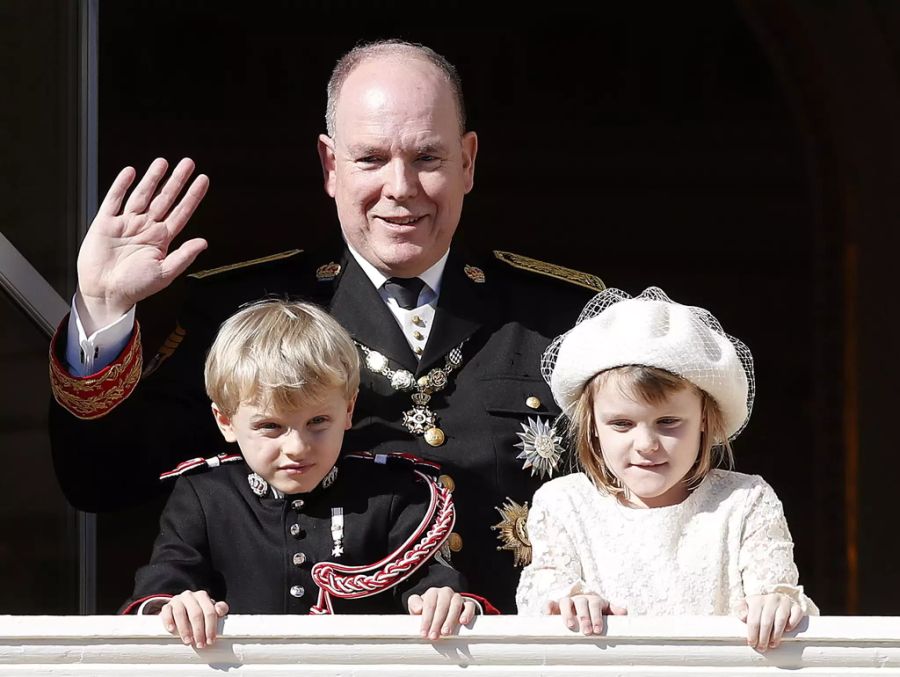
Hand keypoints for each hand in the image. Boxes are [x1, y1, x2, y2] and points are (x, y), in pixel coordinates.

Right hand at [76, 157, 208, 332]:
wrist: (105, 293)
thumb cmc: (135, 287)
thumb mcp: (164, 273)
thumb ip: (183, 256)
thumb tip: (204, 242)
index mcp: (162, 239)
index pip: (181, 212)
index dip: (192, 196)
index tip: (203, 180)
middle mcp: (146, 227)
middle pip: (165, 198)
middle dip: (176, 181)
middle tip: (188, 163)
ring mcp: (126, 223)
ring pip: (142, 195)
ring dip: (152, 178)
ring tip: (163, 162)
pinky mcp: (106, 223)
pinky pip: (114, 199)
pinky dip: (122, 185)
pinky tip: (131, 172)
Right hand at [159, 590, 228, 647]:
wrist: (181, 606)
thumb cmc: (199, 610)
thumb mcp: (210, 609)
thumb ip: (220, 609)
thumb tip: (220, 611)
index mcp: (202, 596)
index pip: (209, 611)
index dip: (211, 627)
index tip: (210, 641)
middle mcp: (190, 596)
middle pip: (196, 614)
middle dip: (199, 631)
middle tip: (200, 645)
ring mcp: (177, 600)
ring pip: (180, 613)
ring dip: (184, 629)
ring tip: (188, 642)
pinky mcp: (167, 605)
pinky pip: (166, 611)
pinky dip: (168, 620)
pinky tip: (172, 630)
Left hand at [407, 586, 476, 638]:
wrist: (441, 612)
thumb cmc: (427, 612)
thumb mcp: (417, 607)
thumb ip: (414, 604)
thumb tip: (419, 608)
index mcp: (432, 593)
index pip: (429, 605)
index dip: (426, 619)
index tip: (423, 633)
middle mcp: (445, 592)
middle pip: (442, 605)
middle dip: (437, 622)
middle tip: (433, 636)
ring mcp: (457, 597)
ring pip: (456, 604)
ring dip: (450, 619)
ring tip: (446, 633)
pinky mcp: (468, 604)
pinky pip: (470, 606)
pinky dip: (467, 613)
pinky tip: (463, 622)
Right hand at [544, 594, 626, 634]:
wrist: (582, 605)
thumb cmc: (596, 612)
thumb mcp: (606, 610)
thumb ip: (614, 611)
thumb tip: (624, 612)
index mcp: (594, 600)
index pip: (595, 604)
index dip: (596, 616)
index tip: (597, 630)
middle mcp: (580, 598)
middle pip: (581, 603)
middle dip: (584, 617)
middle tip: (586, 631)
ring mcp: (568, 601)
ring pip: (566, 602)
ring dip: (567, 613)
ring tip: (570, 626)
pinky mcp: (556, 605)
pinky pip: (550, 602)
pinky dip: (548, 606)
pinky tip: (548, 615)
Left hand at [736, 593, 802, 650]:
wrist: (774, 599)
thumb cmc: (758, 606)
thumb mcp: (745, 605)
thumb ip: (740, 609)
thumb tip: (744, 617)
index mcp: (757, 600)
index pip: (754, 619)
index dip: (752, 633)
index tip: (752, 644)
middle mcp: (771, 600)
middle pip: (766, 622)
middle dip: (763, 637)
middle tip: (762, 648)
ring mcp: (784, 602)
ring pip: (781, 620)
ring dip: (776, 635)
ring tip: (772, 644)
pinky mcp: (796, 606)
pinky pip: (796, 614)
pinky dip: (792, 623)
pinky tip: (787, 630)